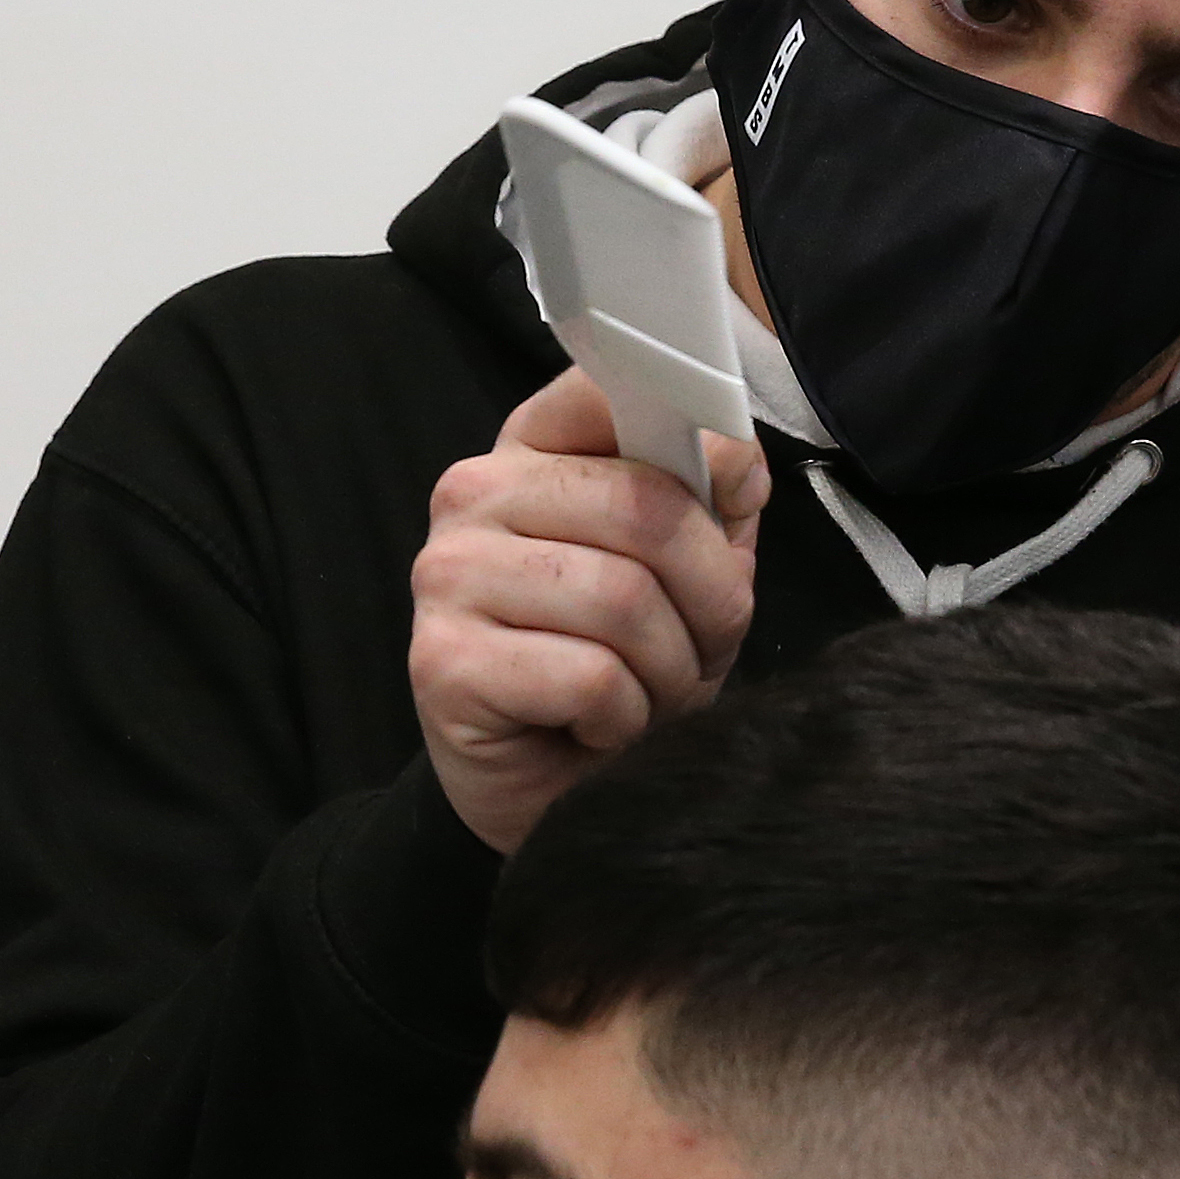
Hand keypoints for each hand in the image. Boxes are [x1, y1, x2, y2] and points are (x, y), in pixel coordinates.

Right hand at [411, 368, 768, 853]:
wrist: (544, 788)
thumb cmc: (619, 667)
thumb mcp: (687, 576)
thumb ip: (710, 504)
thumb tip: (736, 460)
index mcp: (534, 449)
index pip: (615, 390)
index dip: (700, 444)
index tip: (736, 493)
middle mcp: (476, 493)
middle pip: (647, 511)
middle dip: (711, 600)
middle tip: (703, 650)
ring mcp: (449, 575)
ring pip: (623, 600)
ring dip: (670, 671)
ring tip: (650, 695)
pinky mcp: (443, 662)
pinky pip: (590, 677)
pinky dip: (624, 718)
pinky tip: (597, 728)